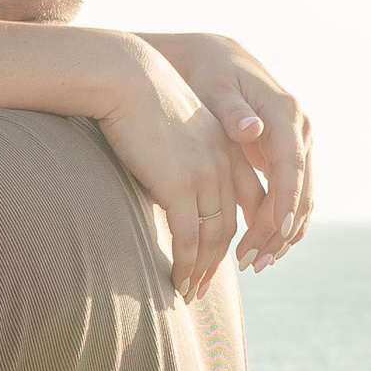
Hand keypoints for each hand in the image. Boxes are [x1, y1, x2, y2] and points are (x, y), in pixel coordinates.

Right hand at [87, 39, 239, 300]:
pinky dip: (186, 263)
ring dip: (202, 270)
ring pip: (213, 237)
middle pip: (231, 226)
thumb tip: (170, 182)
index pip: (245, 202)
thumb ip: (182, 155)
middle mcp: (222, 164)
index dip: (238, 235)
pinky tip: (177, 279)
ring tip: (189, 292)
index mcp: (225, 148)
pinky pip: (189, 236)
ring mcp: (204, 175)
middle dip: (221, 263)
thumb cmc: (138, 100)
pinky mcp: (180, 184)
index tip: (224, 258)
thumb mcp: (173, 128)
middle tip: (203, 287)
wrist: (126, 78)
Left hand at [142, 33, 312, 271]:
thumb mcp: (215, 88)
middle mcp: (299, 131)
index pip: (292, 165)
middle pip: (300, 190)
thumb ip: (230, 111)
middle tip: (252, 262)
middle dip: (279, 229)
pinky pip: (291, 198)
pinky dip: (280, 225)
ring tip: (254, 264)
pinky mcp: (287, 158)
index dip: (286, 200)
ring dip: (281, 235)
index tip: (275, 232)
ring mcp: (297, 146)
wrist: (218, 61)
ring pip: (300, 199)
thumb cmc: (210, 74)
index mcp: (286, 114)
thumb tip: (252, 129)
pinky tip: (261, 250)